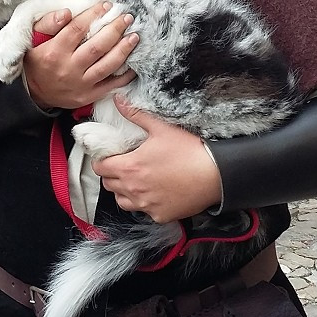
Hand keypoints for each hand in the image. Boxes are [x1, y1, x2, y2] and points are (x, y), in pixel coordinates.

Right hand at [23, 1, 137, 110]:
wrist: (33, 93)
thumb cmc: (36, 61)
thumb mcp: (33, 39)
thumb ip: (48, 23)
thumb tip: (66, 12)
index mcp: (54, 52)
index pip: (77, 29)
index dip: (94, 15)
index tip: (107, 5)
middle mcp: (68, 69)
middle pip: (97, 47)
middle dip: (115, 30)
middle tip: (127, 18)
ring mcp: (80, 85)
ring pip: (107, 66)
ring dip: (124, 50)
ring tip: (134, 37)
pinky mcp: (88, 96)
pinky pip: (111, 86)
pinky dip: (125, 76)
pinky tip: (133, 64)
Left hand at [92, 97, 222, 222]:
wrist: (216, 175)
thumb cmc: (189, 151)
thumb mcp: (161, 128)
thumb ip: (135, 114)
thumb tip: (118, 101)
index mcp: (130, 168)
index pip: (100, 168)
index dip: (103, 161)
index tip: (111, 156)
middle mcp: (134, 190)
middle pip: (109, 185)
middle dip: (113, 174)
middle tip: (126, 165)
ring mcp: (146, 205)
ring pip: (122, 201)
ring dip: (124, 191)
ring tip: (137, 180)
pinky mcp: (160, 216)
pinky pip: (144, 211)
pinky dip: (145, 204)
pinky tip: (156, 192)